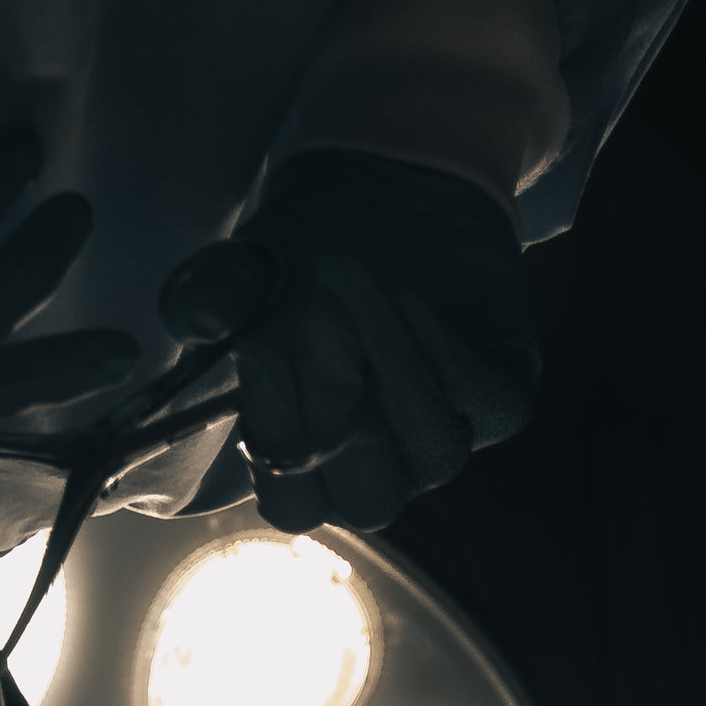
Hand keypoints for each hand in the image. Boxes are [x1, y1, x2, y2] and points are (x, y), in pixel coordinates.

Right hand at [160, 149, 538, 533]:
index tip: (269, 361)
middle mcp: (378, 466)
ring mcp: (442, 438)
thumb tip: (203, 318)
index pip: (294, 509)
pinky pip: (482, 400)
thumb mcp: (242, 270)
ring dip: (396, 371)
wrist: (390, 196)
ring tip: (365, 286)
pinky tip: (411, 297)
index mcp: (307, 462)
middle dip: (348, 420)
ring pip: (436, 456)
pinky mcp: (502, 398)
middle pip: (371, 502)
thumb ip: (211, 296)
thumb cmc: (302, 256)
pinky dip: (442, 347)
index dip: (287, 453)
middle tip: (321, 321)